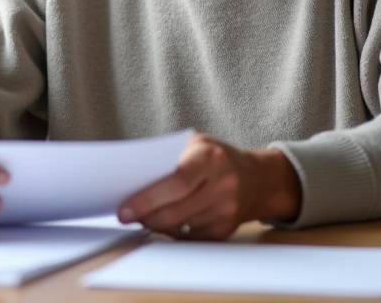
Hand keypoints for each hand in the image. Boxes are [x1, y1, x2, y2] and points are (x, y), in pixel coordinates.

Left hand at [117, 133, 301, 240]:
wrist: (256, 178)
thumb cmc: (215, 157)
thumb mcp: (195, 143)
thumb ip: (167, 156)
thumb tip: (130, 177)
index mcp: (211, 157)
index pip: (176, 182)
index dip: (147, 198)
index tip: (125, 208)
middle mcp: (223, 184)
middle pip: (175, 210)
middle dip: (145, 216)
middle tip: (126, 216)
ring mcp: (226, 210)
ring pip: (180, 227)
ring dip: (156, 224)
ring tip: (142, 216)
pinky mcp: (225, 230)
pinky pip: (189, 237)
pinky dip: (172, 232)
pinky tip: (163, 222)